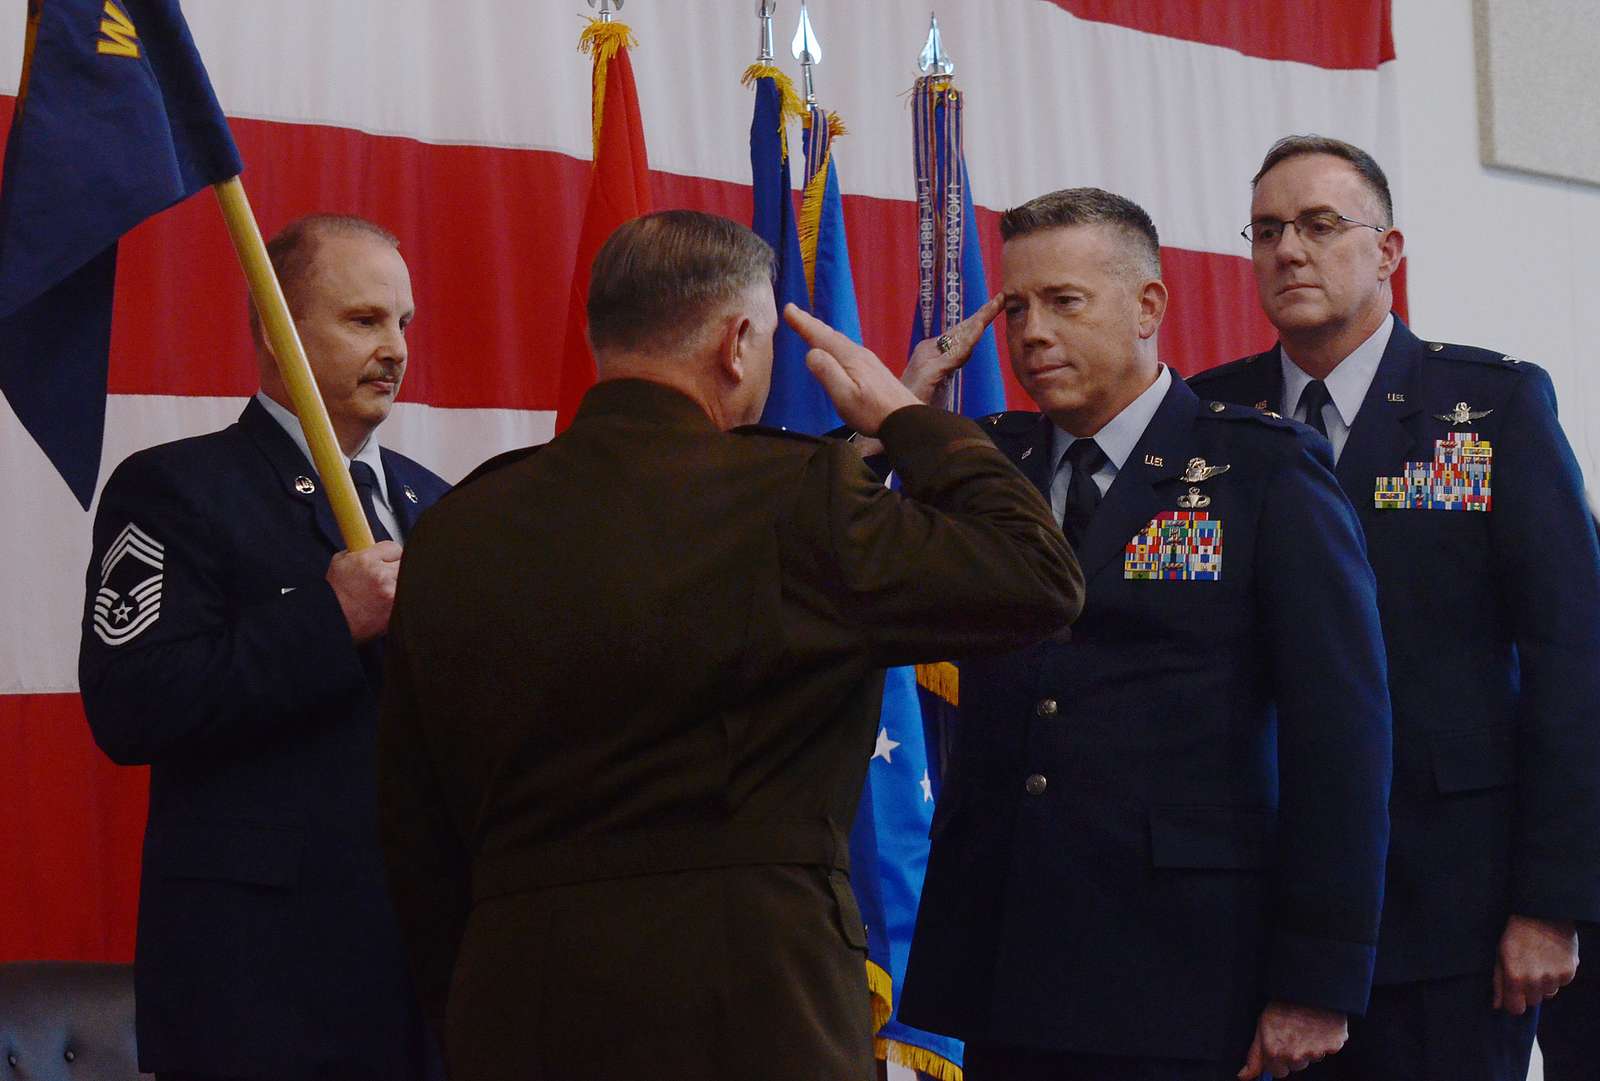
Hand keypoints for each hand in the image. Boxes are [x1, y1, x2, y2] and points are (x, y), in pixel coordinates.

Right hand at [326, 541, 402, 642]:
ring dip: (400, 584)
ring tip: (385, 590)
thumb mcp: (341, 561)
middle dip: (397, 568)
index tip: (387, 559)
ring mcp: (391, 595)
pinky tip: (385, 602)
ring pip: (409, 582)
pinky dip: (401, 600)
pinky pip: (407, 600)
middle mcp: (381, 576)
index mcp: (367, 561)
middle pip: (405, 563)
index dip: (390, 554)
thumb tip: (373, 544)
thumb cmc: (335, 593)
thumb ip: (361, 550)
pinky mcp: (395, 611)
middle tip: (388, 575)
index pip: (394, 548)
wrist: (332, 620)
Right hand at [784, 304, 920, 435]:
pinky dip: (835, 344)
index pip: (821, 336)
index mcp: (849, 357)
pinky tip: (836, 350)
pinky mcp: (873, 370)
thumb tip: (811, 353)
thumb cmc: (873, 412)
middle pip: (831, 335)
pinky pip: (848, 349)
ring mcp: (868, 361)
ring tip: (811, 327)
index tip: (788, 308)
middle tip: (794, 312)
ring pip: (840, 341)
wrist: (907, 420)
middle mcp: (859, 353)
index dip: (804, 323)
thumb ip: (827, 373)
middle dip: (811, 323)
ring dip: (823, 333)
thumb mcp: (844, 396)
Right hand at [902, 293, 1004, 404]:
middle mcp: (927, 350)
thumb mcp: (934, 385)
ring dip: (979, 322)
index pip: (959, 333)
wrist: (891, 419)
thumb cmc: (913, 405)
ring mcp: (927, 360)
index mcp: (930, 352)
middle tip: (1001, 298)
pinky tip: (979, 330)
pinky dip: (968, 342)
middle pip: (961, 330)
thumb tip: (963, 354)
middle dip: (983, 314)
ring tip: (994, 306)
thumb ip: (946, 369)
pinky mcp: (929, 373)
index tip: (996, 305)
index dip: (978, 320)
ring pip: (960, 338)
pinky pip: (954, 356)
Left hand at [1238, 1001, 1346, 1078]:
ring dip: (1310, 1046)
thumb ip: (1254, 1056)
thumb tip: (1244, 1077)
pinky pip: (1329, 1049)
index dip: (1277, 1059)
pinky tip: (1320, 1025)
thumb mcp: (1262, 1026)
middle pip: (1295, 1067)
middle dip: (1293, 1054)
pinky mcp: (1334, 1046)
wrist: (1308, 987)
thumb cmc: (1282, 1005)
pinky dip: (1326, 1040)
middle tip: (1293, 1032)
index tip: (1279, 1043)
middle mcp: (1295, 1057)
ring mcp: (1315, 1052)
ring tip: (1306, 1025)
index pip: (1277, 1072)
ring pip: (1312, 1058)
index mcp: (1275, 1053)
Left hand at [1493, 913, 1577, 1014]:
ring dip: (1543, 983)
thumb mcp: (1500, 954)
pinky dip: (1557, 975)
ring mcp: (1554, 977)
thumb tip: (1497, 1006)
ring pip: (1548, 993)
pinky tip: (1552, 958)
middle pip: (1533, 1001)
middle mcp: (1536, 981)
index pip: (1516, 1009)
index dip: (1514, 1002)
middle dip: (1528, 991)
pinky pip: (1562, 983)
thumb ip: (1499, 982)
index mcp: (1515, 977)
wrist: (1542, 913)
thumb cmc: (1515, 933)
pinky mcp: (1570, 972)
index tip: (1514, 993)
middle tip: (1526, 971)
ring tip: (1539, 962)